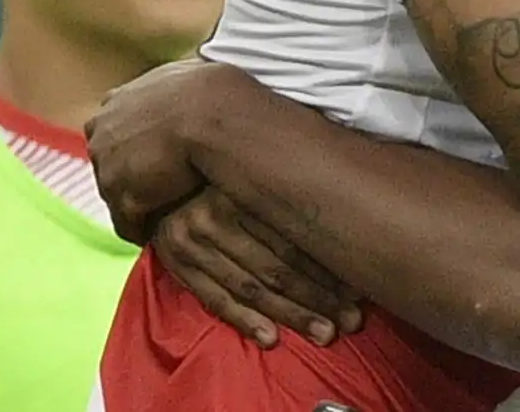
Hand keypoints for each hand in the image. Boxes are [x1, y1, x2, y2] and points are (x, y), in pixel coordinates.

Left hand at [86, 57, 218, 244]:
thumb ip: (170, 85)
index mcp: (116, 102)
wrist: (208, 114)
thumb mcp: (183, 74)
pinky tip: (168, 227)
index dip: (136, 147)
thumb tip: (185, 77)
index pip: (114, 132)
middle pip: (111, 164)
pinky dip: (146, 227)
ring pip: (119, 195)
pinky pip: (130, 223)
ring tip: (170, 211)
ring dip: (141, 204)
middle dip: (132, 176)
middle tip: (165, 187)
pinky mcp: (122, 197)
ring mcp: (107, 166)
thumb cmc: (207, 90)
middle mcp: (102, 132)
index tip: (158, 157)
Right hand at [152, 187, 364, 349]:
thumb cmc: (222, 185)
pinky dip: (244, 321)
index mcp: (241, 192)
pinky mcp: (179, 268)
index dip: (328, 267)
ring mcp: (195, 246)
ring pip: (252, 288)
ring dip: (291, 314)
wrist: (161, 185)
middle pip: (276, 266)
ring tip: (324, 332)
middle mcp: (216, 218)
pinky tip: (271, 338)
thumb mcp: (249, 180)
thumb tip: (347, 219)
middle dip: (318, 296)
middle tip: (351, 319)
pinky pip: (216, 300)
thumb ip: (285, 198)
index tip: (358, 288)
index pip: (292, 238)